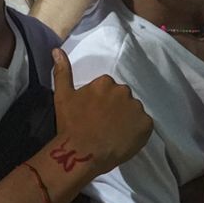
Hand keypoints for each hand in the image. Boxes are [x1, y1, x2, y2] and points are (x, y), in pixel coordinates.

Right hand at [48, 48, 151, 178]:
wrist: (82, 152)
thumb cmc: (70, 124)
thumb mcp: (62, 96)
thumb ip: (62, 72)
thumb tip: (57, 50)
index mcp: (105, 82)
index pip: (108, 88)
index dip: (101, 102)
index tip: (93, 114)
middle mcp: (123, 91)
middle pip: (122, 98)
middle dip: (116, 108)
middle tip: (104, 124)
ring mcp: (136, 108)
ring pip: (134, 111)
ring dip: (127, 119)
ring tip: (114, 133)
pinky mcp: (146, 125)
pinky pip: (144, 125)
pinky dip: (137, 131)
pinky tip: (124, 139)